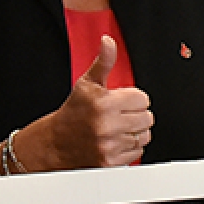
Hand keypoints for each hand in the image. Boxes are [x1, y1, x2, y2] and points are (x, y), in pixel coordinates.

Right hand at [32, 35, 153, 168]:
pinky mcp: (111, 162)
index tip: (121, 102)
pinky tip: (116, 141)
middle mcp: (107, 125)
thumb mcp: (87, 83)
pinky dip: (130, 147)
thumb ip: (103, 62)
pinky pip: (137, 152)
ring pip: (144, 135)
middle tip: (120, 115)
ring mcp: (110, 145)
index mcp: (104, 103)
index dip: (133, 99)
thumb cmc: (73, 112)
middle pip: (147, 118)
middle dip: (136, 115)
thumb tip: (108, 41)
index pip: (143, 99)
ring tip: (119, 128)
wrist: (56, 143)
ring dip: (135, 132)